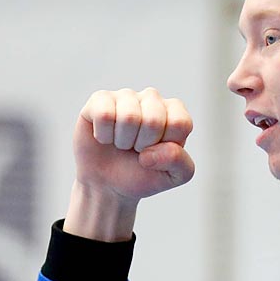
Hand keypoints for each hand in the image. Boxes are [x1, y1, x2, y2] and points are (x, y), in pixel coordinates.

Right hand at [66, 88, 195, 238]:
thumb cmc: (143, 174)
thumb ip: (179, 163)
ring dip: (123, 141)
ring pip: (128, 116)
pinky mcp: (100, 99)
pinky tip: (105, 137)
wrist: (108, 184)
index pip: (180, 123)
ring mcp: (126, 96)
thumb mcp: (174, 176)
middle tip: (137, 150)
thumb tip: (153, 150)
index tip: (157, 153)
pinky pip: (104, 114)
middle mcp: (152, 99)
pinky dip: (104, 136)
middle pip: (154, 120)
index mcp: (175, 113)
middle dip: (143, 145)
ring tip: (122, 144)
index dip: (166, 147)